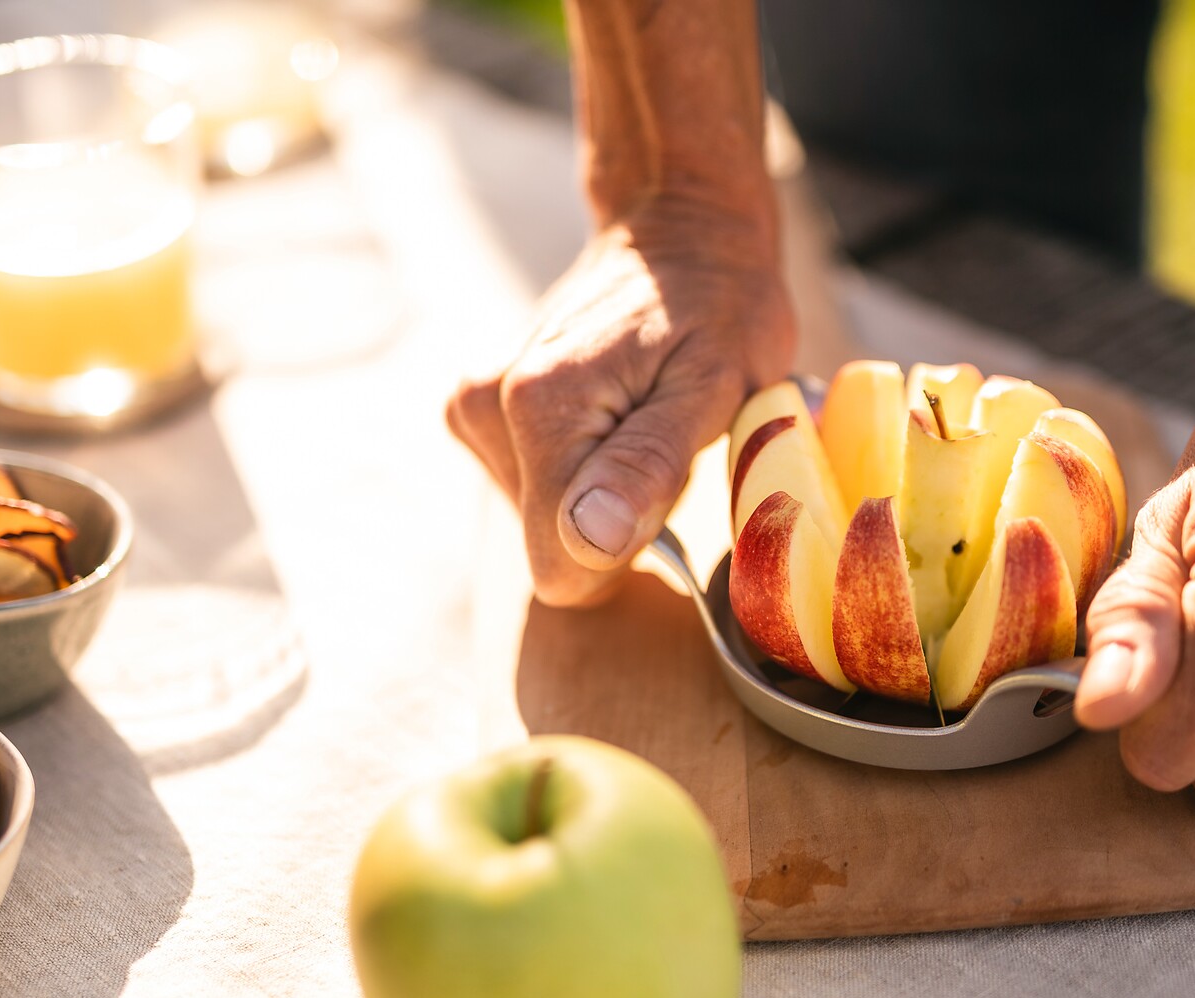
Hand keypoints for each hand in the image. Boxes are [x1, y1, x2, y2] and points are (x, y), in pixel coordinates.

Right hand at [447, 199, 793, 606]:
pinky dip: (580, 469)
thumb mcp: (716, 382)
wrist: (679, 233)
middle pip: (553, 545)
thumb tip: (588, 539)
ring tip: (642, 416)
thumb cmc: (719, 305)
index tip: (666, 482)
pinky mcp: (477, 410)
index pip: (563, 567)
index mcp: (540, 408)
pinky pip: (532, 490)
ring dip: (603, 490)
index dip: (627, 547)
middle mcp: (486, 406)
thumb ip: (648, 464)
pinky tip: (612, 414)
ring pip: (542, 522)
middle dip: (618, 513)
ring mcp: (474, 407)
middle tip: (663, 437)